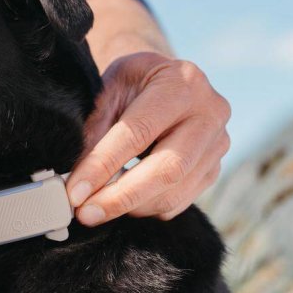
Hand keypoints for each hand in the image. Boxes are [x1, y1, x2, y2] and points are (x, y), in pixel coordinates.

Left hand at [66, 52, 230, 224]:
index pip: (138, 132)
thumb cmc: (133, 82)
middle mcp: (209, 113)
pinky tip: (121, 199)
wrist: (165, 79)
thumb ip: (95, 127)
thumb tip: (76, 177)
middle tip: (85, 213)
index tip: (74, 191)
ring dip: (130, 207)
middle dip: (121, 197)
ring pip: (175, 192)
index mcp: (181, 83)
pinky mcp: (214, 169)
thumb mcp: (110, 88)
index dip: (104, 165)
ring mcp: (218, 143)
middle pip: (167, 169)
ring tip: (96, 207)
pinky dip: (145, 207)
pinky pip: (179, 201)